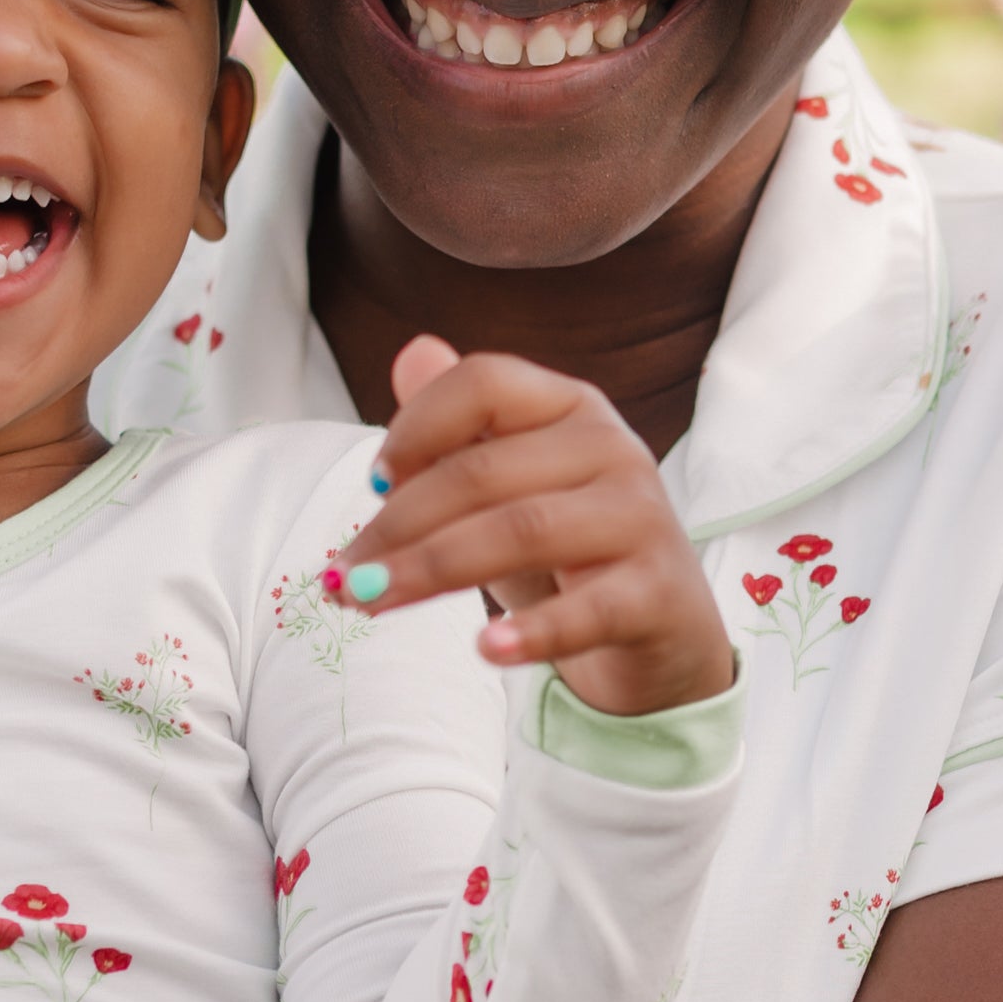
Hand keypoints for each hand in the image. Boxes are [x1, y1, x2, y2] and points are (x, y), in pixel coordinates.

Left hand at [334, 334, 733, 718]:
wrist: (661, 633)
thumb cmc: (568, 553)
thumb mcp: (508, 490)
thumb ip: (459, 432)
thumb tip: (409, 353)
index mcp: (570, 407)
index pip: (484, 381)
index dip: (417, 425)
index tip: (371, 484)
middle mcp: (612, 447)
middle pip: (483, 470)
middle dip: (397, 526)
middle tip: (340, 579)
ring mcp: (641, 518)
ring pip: (521, 530)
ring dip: (432, 570)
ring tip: (370, 605)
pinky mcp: (657, 592)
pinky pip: (588, 609)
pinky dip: (534, 630)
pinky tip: (485, 648)